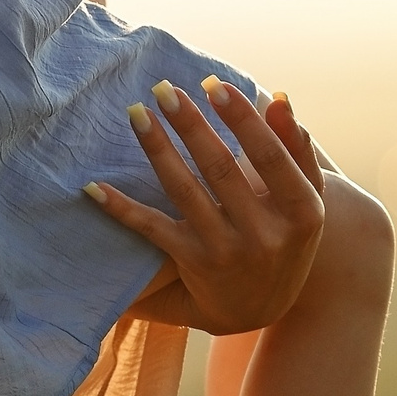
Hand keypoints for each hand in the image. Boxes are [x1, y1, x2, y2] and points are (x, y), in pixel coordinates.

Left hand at [86, 78, 324, 333]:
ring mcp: (226, 251)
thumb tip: (280, 99)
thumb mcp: (304, 201)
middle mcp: (265, 235)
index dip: (243, 121)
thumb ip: (295, 150)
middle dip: (191, 126)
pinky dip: (120, 208)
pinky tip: (93, 186)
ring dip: (157, 149)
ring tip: (137, 112)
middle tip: (163, 88)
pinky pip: (151, 229)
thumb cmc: (283, 237)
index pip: (271, 158)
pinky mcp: (191, 263)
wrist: (260, 310)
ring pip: (184, 192)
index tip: (214, 85)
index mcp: (301, 212)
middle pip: (221, 170)